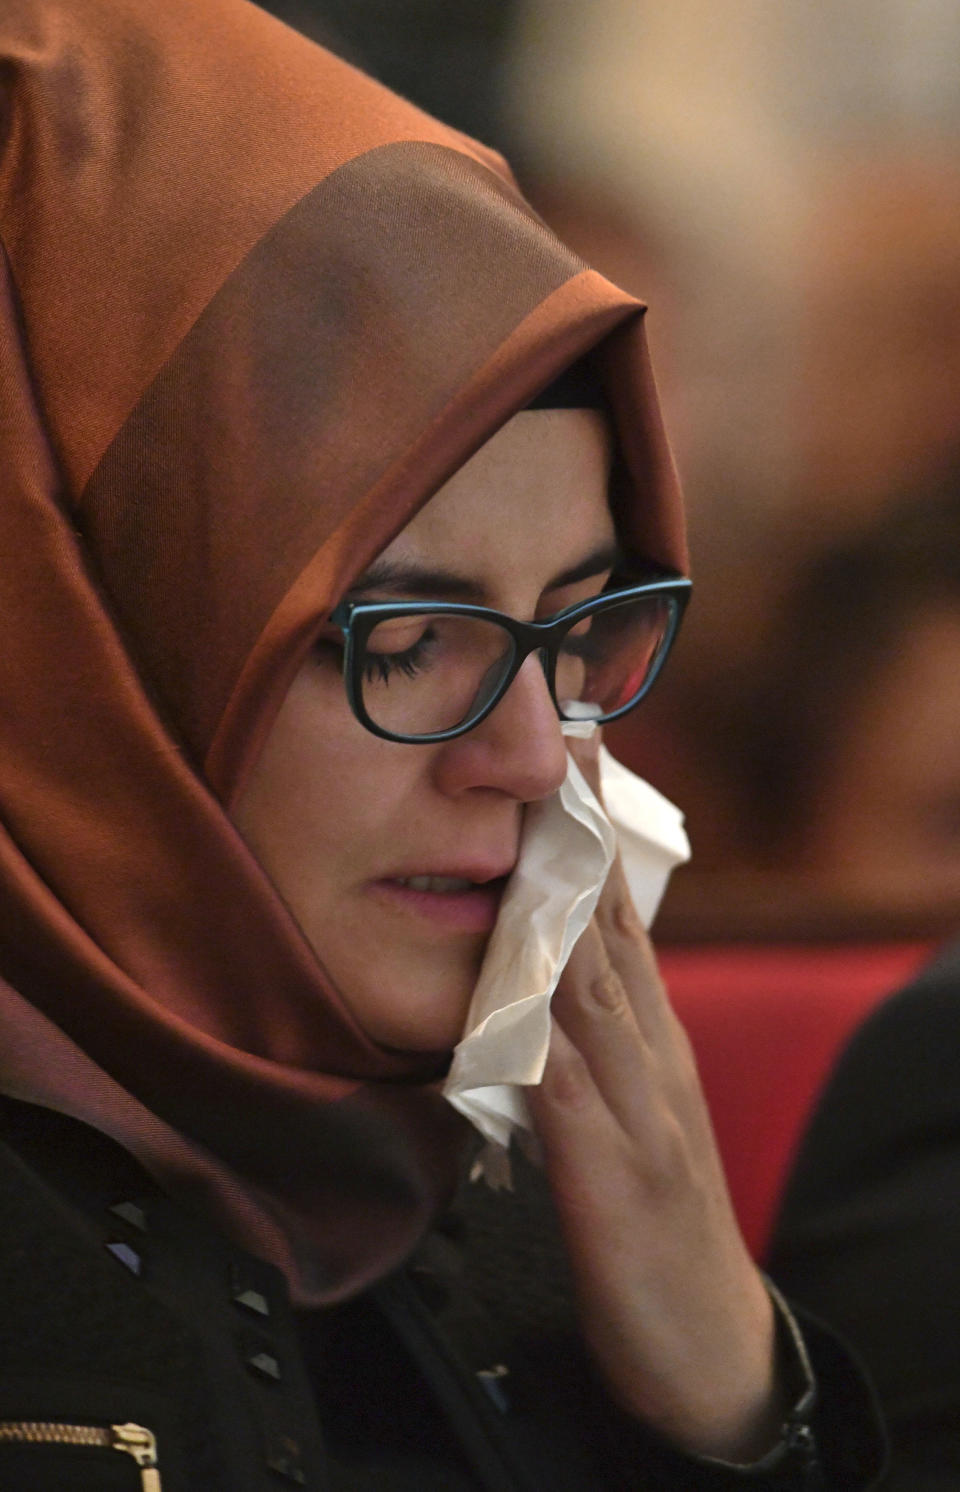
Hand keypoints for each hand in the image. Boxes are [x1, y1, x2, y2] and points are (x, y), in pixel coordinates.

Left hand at [527, 737, 785, 1460]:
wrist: (710, 1345)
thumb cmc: (653, 1218)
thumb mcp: (626, 1106)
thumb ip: (584, 1036)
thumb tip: (533, 963)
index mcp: (648, 1035)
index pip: (617, 913)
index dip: (594, 832)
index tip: (575, 749)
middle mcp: (651, 1053)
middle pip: (613, 927)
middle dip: (585, 834)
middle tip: (565, 739)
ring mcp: (643, 1109)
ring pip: (599, 987)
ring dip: (570, 903)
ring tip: (541, 824)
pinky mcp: (620, 1175)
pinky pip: (576, 1092)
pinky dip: (550, 1033)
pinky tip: (523, 987)